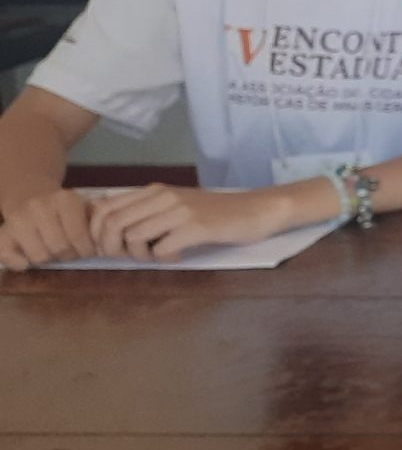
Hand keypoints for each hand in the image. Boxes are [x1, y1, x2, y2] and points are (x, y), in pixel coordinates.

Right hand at [0, 188, 101, 269]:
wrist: (29, 192)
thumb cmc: (63, 207)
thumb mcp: (83, 206)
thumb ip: (96, 222)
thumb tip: (103, 244)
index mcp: (64, 200)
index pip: (78, 236)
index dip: (86, 250)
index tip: (88, 250)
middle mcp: (38, 207)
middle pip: (59, 248)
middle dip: (69, 255)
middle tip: (71, 252)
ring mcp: (17, 219)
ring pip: (38, 256)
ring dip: (48, 259)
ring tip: (53, 251)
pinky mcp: (2, 232)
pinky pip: (8, 256)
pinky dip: (19, 263)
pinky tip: (28, 258)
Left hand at [85, 185, 296, 263]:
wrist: (257, 210)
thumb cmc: (215, 213)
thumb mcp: (175, 205)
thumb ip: (145, 211)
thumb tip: (107, 229)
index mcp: (154, 190)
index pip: (103, 208)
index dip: (96, 233)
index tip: (109, 248)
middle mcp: (163, 196)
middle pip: (112, 223)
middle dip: (112, 248)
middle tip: (131, 257)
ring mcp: (180, 210)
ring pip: (133, 237)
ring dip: (139, 255)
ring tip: (158, 255)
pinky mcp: (197, 227)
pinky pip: (161, 249)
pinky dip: (164, 259)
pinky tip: (178, 256)